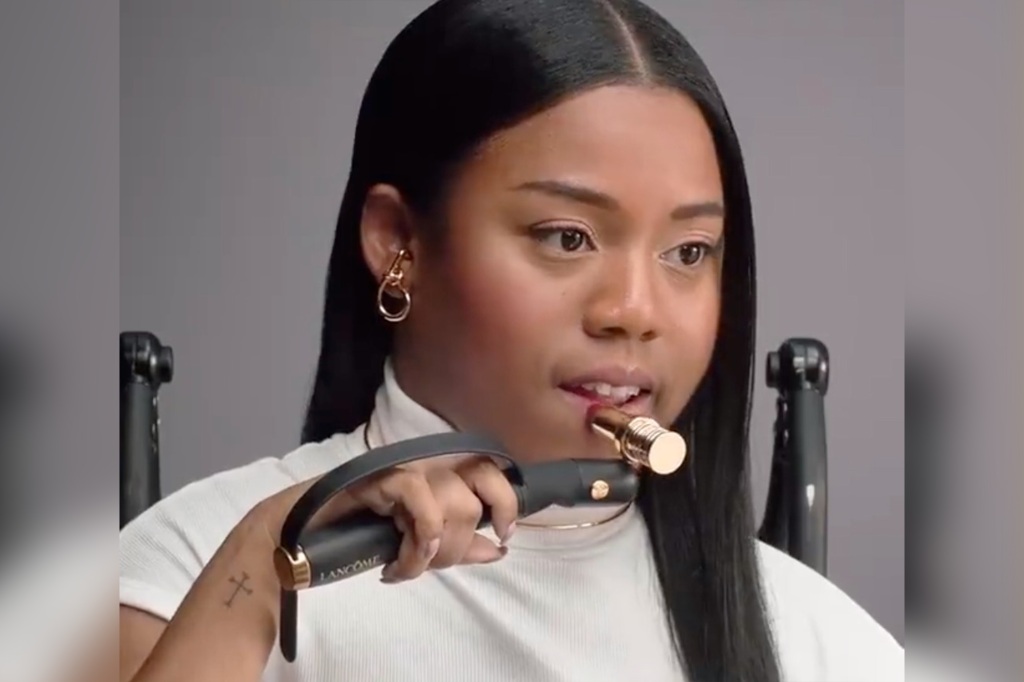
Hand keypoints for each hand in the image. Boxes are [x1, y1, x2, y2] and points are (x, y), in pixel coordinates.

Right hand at [355, 456, 517, 581]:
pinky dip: (418, 537)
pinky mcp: (384, 475)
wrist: (305, 529)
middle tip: (430, 562)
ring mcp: (407, 467)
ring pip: (455, 501)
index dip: (505, 503)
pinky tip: (397, 561)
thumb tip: (499, 550)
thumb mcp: (422, 544)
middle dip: (459, 543)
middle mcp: (430, 465)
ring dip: (433, 551)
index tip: (503, 536)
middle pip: (477, 494)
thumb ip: (461, 545)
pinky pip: (420, 498)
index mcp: (443, 475)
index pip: (492, 472)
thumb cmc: (361, 532)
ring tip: (403, 565)